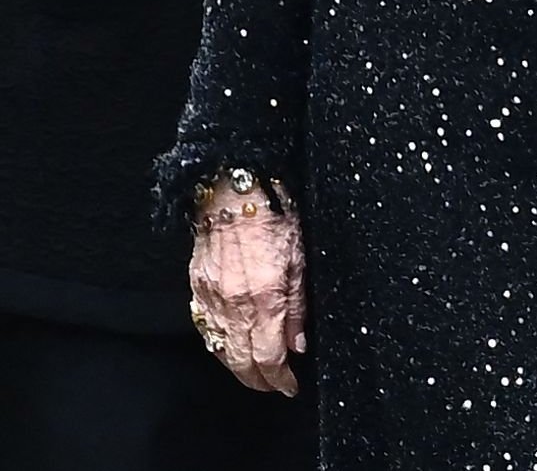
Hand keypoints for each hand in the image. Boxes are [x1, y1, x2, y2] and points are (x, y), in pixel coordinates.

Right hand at [189, 181, 305, 395]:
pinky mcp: (196, 287)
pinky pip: (205, 328)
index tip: (290, 386)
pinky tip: (229, 346)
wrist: (233, 189)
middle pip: (241, 362)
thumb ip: (297, 306)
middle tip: (273, 385)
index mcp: (264, 296)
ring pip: (221, 350)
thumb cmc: (273, 215)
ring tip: (254, 371)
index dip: (280, 379)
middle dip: (258, 381)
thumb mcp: (300, 258)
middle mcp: (234, 303)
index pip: (269, 357)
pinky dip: (218, 344)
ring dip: (238, 367)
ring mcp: (211, 297)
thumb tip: (296, 344)